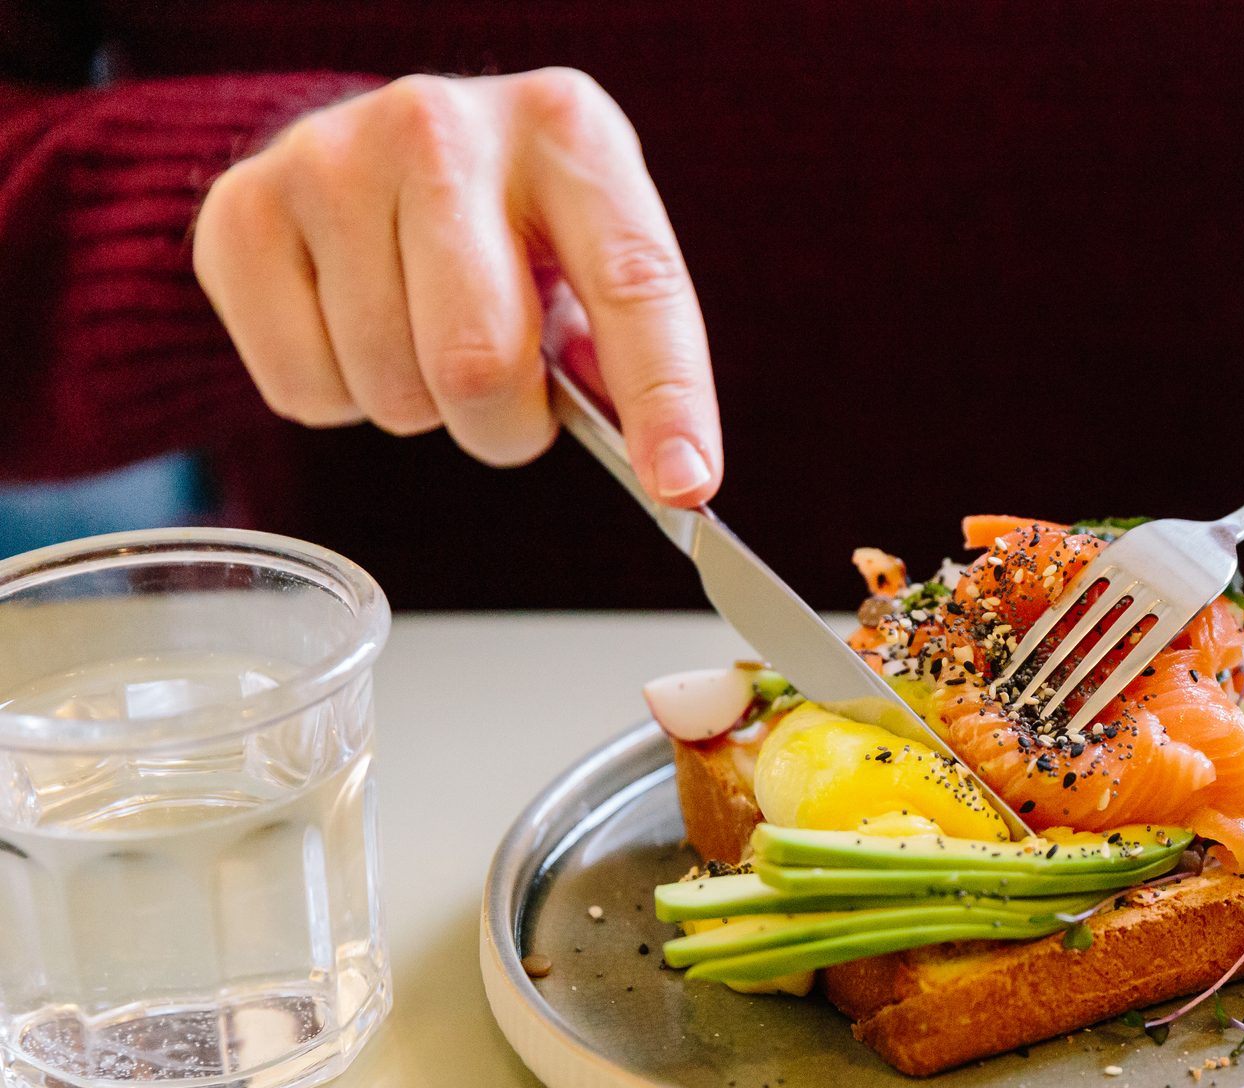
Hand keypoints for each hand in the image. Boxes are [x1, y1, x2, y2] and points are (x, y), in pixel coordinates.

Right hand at [194, 69, 721, 504]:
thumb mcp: (588, 255)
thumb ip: (626, 353)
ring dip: (419, 408)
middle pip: (479, 362)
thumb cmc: (511, 223)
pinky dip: (339, 398)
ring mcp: (329, 160)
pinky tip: (354, 327)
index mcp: (567, 131)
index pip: (633, 284)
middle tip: (506, 398)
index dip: (665, 398)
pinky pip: (303, 391)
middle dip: (504, 425)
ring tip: (422, 334)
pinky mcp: (240, 212)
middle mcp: (443, 128)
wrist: (380, 146)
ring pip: (389, 390)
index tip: (683, 484)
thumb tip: (666, 469)